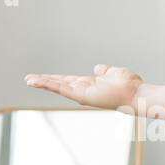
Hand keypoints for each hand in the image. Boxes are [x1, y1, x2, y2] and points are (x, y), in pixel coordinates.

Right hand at [24, 64, 144, 110]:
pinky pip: (61, 89)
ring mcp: (82, 94)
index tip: (42, 76)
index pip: (68, 81)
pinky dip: (48, 85)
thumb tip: (98, 68)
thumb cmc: (129, 85)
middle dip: (44, 81)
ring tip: (28, 80)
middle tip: (28, 79)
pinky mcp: (81, 96)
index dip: (55, 78)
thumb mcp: (113, 73)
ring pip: (58, 87)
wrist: (136, 93)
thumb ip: (104, 71)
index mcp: (90, 84)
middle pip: (60, 84)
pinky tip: (36, 82)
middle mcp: (84, 90)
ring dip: (42, 83)